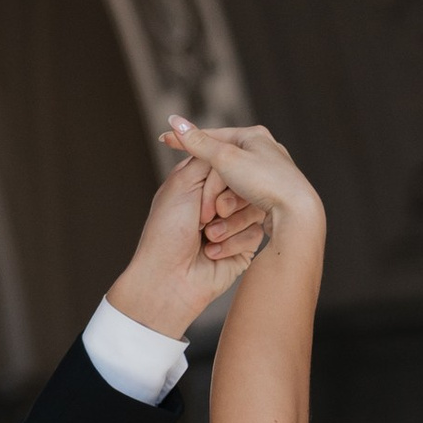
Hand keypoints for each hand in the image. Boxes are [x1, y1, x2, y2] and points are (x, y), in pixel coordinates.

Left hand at [105, 145, 270, 339]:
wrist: (169, 278)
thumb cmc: (167, 232)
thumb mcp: (182, 184)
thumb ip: (207, 157)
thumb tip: (226, 143)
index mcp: (199, 184)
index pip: (227, 164)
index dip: (222, 177)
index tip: (207, 194)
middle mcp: (217, 202)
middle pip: (245, 185)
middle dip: (227, 202)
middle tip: (206, 217)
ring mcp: (232, 225)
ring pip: (253, 210)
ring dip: (228, 225)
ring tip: (207, 238)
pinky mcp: (243, 247)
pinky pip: (255, 233)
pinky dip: (232, 243)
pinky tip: (212, 254)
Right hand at [159, 117, 323, 246]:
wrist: (296, 213)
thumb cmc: (263, 182)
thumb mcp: (225, 159)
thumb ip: (198, 143)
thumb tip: (175, 120)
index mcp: (254, 135)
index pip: (212, 135)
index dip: (187, 138)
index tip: (163, 139)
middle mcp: (265, 150)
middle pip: (222, 162)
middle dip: (207, 182)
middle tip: (192, 193)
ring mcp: (271, 173)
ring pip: (233, 183)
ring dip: (220, 199)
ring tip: (214, 214)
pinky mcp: (274, 194)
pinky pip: (244, 198)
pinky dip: (233, 208)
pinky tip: (225, 216)